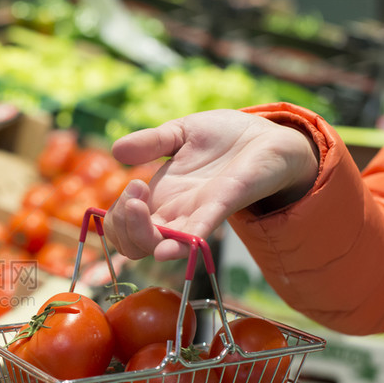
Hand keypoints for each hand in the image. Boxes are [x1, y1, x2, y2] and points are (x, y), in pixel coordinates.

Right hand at [103, 109, 319, 260]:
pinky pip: (196, 236)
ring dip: (140, 233)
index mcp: (159, 199)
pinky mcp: (221, 208)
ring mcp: (196, 216)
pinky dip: (181, 244)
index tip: (133, 185)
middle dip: (121, 224)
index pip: (122, 228)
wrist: (267, 134)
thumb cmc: (225, 137)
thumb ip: (150, 142)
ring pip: (156, 246)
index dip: (116, 216)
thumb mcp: (180, 132)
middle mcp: (173, 214)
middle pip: (133, 244)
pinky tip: (166, 250)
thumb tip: (116, 150)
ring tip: (138, 207)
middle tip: (135, 192)